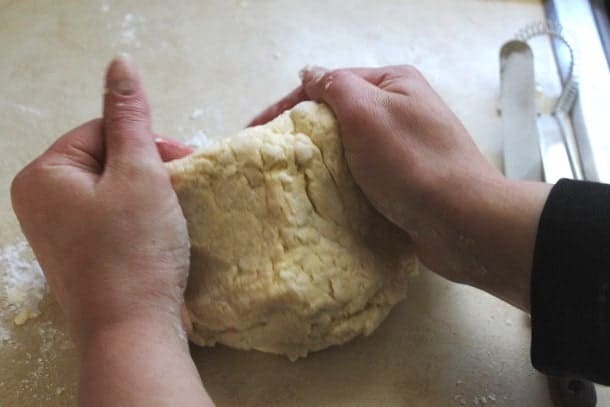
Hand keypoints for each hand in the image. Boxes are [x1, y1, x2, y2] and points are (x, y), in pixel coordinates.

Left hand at [11, 56, 192, 344]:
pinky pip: (113, 219)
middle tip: (183, 184)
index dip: (144, 140)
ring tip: (178, 209)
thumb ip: (129, 116)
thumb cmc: (134, 249)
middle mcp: (43, 203)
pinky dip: (142, 218)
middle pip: (106, 160)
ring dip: (151, 192)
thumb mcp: (138, 172)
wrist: (133, 331)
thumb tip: (120, 62)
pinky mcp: (83, 256)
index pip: (99, 130)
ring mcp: (61, 233)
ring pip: (114, 190)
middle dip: (149, 167)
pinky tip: (164, 230)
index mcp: (44, 176)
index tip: (181, 160)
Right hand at [251, 66, 551, 310]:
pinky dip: (341, 177)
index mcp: (393, 83)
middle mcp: (400, 108)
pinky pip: (362, 170)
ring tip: (289, 175)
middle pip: (338, 113)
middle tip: (270, 155)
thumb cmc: (411, 163)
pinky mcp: (405, 177)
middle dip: (303, 130)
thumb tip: (310, 74)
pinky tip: (323, 190)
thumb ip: (335, 87)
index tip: (254, 130)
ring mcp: (404, 145)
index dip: (288, 104)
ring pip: (349, 145)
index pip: (329, 83)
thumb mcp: (367, 113)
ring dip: (320, 156)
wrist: (461, 221)